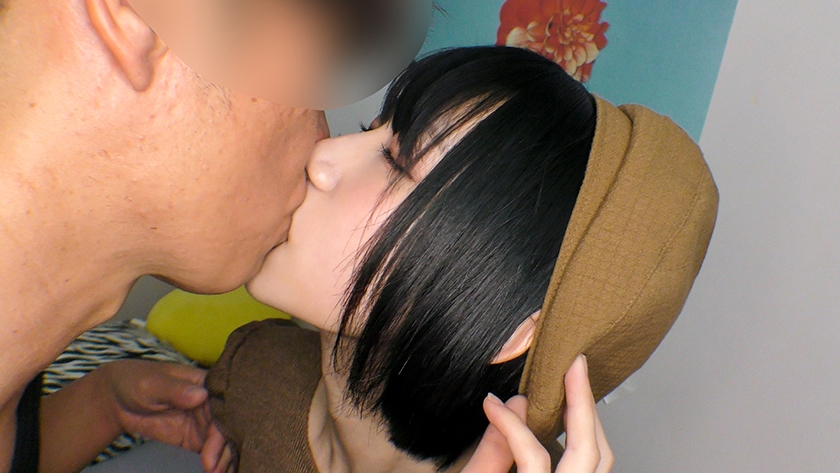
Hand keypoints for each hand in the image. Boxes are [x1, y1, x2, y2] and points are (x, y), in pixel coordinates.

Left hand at [99, 360, 234, 472]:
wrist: (118, 399)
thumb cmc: (136, 381)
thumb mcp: (152, 384)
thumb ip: (176, 390)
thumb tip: (200, 395)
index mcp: (205, 384)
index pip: (223, 405)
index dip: (223, 425)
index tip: (214, 447)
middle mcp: (210, 404)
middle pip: (226, 426)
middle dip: (225, 448)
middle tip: (214, 468)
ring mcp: (203, 423)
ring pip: (222, 442)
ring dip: (224, 459)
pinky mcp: (195, 439)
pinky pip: (210, 452)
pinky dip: (216, 463)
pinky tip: (216, 472)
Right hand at [462, 355, 612, 472]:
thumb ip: (491, 453)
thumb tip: (510, 406)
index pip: (534, 456)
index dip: (512, 425)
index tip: (491, 403)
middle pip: (588, 449)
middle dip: (582, 402)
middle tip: (574, 365)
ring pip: (602, 456)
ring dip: (589, 418)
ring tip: (576, 386)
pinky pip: (595, 464)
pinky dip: (586, 438)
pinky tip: (572, 422)